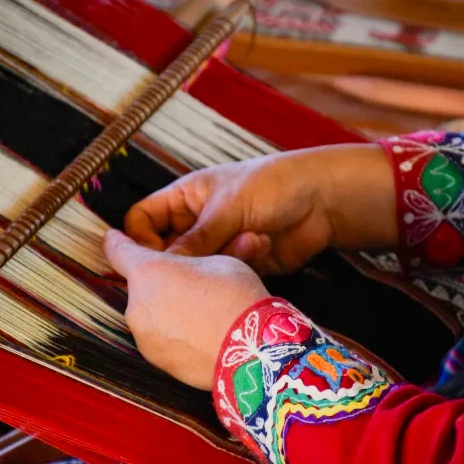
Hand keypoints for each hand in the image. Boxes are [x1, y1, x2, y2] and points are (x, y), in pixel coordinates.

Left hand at [103, 229, 268, 390]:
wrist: (252, 350)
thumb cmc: (236, 297)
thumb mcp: (218, 260)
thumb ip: (191, 258)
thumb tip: (189, 263)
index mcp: (148, 271)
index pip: (117, 250)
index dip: (116, 241)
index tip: (113, 237)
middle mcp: (136, 304)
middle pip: (142, 286)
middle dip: (162, 283)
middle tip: (194, 284)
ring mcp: (144, 337)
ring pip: (151, 314)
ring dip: (169, 310)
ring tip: (204, 312)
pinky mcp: (157, 361)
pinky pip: (162, 339)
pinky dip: (176, 335)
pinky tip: (202, 334)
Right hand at [124, 143, 397, 274]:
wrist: (322, 199)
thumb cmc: (272, 186)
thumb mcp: (227, 208)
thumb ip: (193, 241)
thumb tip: (158, 269)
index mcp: (184, 199)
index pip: (141, 222)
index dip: (140, 241)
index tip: (154, 259)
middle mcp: (196, 224)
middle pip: (166, 253)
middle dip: (183, 261)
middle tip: (196, 268)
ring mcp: (218, 246)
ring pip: (196, 270)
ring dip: (220, 260)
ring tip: (247, 241)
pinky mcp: (239, 266)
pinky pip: (224, 277)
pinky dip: (241, 265)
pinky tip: (263, 245)